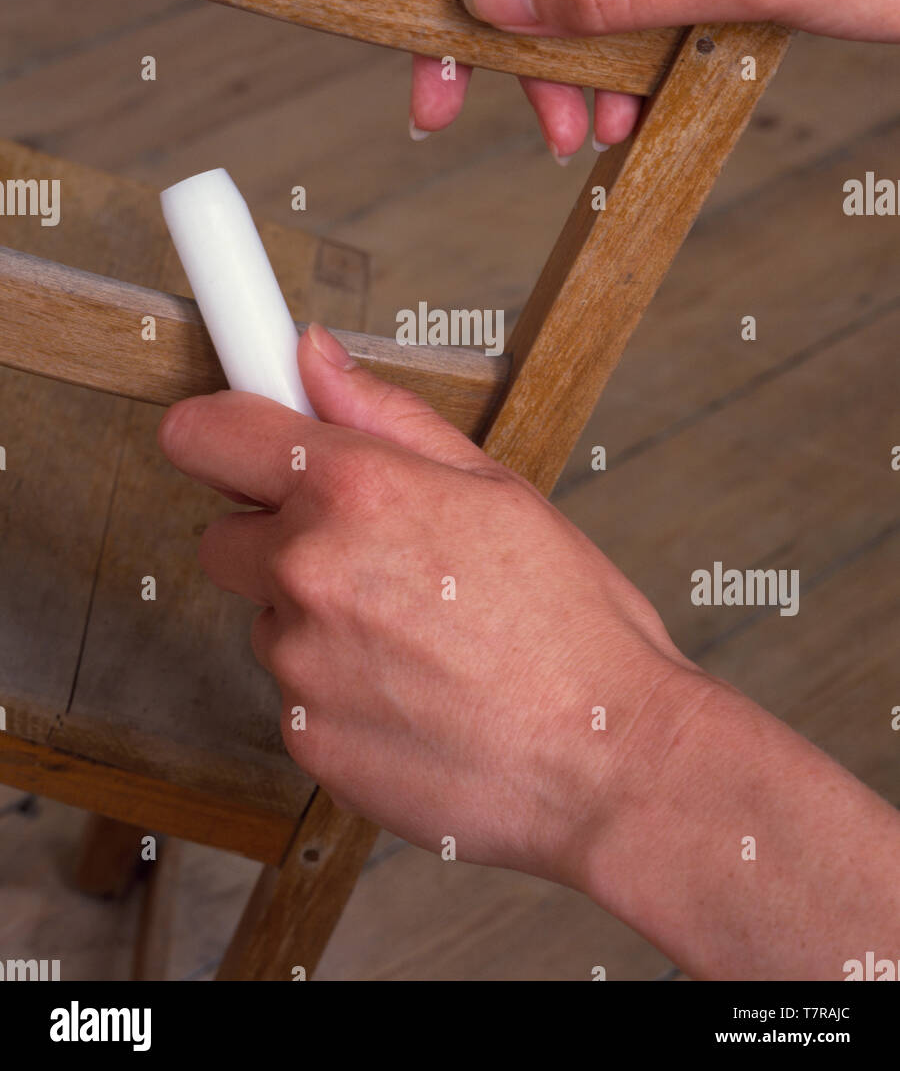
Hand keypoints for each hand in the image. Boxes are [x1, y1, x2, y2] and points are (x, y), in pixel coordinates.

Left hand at [158, 323, 706, 890]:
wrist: (606, 759)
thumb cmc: (571, 624)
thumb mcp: (495, 485)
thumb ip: (385, 414)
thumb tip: (314, 358)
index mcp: (354, 491)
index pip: (207, 434)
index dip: (219, 435)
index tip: (235, 441)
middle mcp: (309, 571)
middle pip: (226, 537)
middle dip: (279, 540)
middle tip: (370, 556)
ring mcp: (300, 663)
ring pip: (269, 622)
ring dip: (317, 623)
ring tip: (416, 639)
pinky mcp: (305, 739)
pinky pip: (296, 695)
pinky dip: (338, 691)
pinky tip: (413, 693)